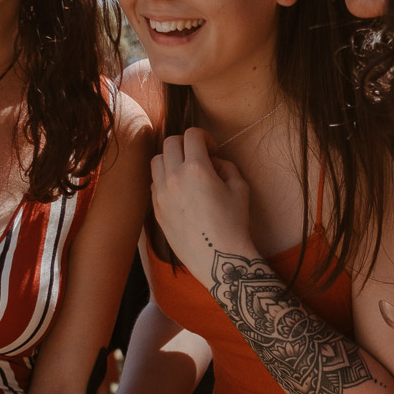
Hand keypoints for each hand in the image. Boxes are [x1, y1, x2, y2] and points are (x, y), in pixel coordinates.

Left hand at [150, 129, 251, 270]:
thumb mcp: (240, 188)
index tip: (212, 149)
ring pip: (156, 161)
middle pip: (169, 143)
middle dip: (185, 143)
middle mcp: (174, 178)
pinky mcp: (156, 209)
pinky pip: (154, 183)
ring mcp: (161, 194)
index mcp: (196, 169)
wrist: (218, 258)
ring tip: (185, 171)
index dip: (204, 137)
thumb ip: (226, 166)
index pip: (191, 135)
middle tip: (198, 156)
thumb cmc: (233, 224)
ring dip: (171, 159)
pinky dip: (164, 178)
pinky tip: (179, 190)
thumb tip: (213, 161)